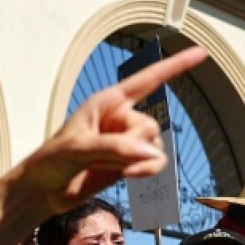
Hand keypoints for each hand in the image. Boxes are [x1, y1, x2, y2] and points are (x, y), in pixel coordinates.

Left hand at [18, 46, 207, 216]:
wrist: (43, 191)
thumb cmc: (51, 161)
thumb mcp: (77, 149)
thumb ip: (114, 148)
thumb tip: (151, 152)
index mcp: (107, 102)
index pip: (147, 80)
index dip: (175, 66)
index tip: (201, 53)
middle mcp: (120, 117)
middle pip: (150, 126)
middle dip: (134, 145)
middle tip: (105, 157)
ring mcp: (126, 141)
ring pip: (154, 146)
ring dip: (138, 162)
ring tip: (110, 169)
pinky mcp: (129, 162)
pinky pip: (154, 163)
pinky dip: (146, 171)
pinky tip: (127, 177)